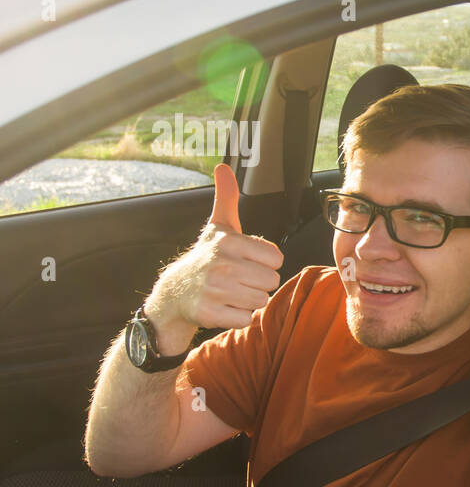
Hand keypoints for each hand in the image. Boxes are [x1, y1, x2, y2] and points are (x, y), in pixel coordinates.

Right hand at [147, 164, 284, 337]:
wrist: (175, 292)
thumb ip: (226, 198)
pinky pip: (245, 319)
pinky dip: (237, 317)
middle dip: (258, 283)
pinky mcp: (210, 314)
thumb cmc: (206, 257)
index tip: (247, 261)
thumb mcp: (218, 226)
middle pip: (271, 282)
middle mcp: (221, 265)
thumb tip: (222, 167)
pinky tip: (223, 306)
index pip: (276, 259)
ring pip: (260, 301)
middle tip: (238, 278)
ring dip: (248, 300)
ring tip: (230, 292)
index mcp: (229, 242)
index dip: (265, 263)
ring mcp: (214, 291)